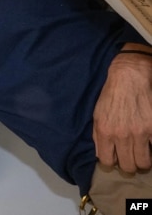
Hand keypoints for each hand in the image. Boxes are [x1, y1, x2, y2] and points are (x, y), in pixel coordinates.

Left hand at [93, 46, 151, 172]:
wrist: (129, 77)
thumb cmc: (111, 95)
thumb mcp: (97, 114)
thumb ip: (98, 136)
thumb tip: (101, 154)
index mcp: (105, 132)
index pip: (107, 161)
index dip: (112, 163)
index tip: (116, 160)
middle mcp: (122, 135)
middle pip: (128, 166)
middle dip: (129, 165)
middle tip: (132, 158)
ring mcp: (140, 133)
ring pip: (144, 163)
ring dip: (143, 161)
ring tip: (142, 154)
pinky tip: (149, 144)